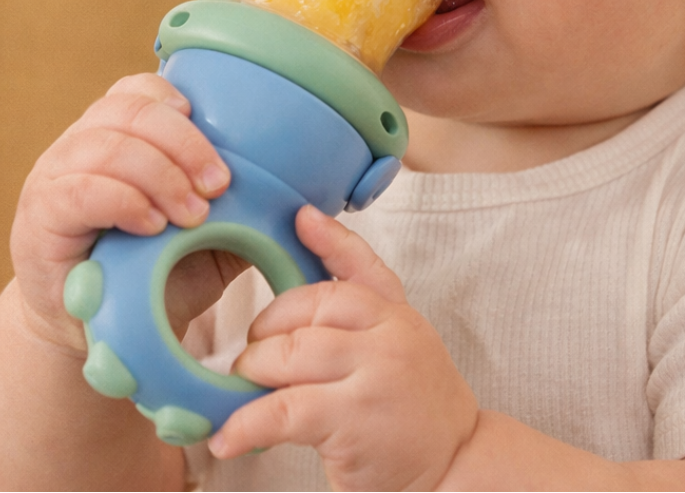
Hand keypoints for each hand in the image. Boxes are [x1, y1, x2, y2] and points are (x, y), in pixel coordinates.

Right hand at [10, 72, 236, 351]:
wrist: (94, 330)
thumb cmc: (152, 273)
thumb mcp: (206, 236)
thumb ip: (238, 208)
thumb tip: (302, 195)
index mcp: (119, 133)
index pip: (142, 90)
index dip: (181, 108)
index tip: (220, 152)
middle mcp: (81, 143)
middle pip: (130, 110)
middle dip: (184, 144)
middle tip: (219, 185)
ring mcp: (55, 176)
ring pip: (105, 144)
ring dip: (160, 174)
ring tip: (192, 214)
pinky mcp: (39, 218)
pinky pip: (79, 190)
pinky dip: (123, 201)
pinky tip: (151, 225)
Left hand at [209, 205, 479, 491]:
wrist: (456, 466)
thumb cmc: (415, 404)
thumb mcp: (402, 340)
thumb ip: (363, 302)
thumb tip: (308, 247)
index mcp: (397, 313)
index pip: (358, 266)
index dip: (327, 240)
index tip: (299, 218)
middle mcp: (389, 335)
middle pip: (312, 307)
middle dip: (268, 328)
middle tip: (252, 354)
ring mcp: (374, 375)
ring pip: (290, 354)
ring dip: (252, 371)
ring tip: (240, 389)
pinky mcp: (354, 421)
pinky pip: (283, 411)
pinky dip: (246, 423)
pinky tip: (227, 437)